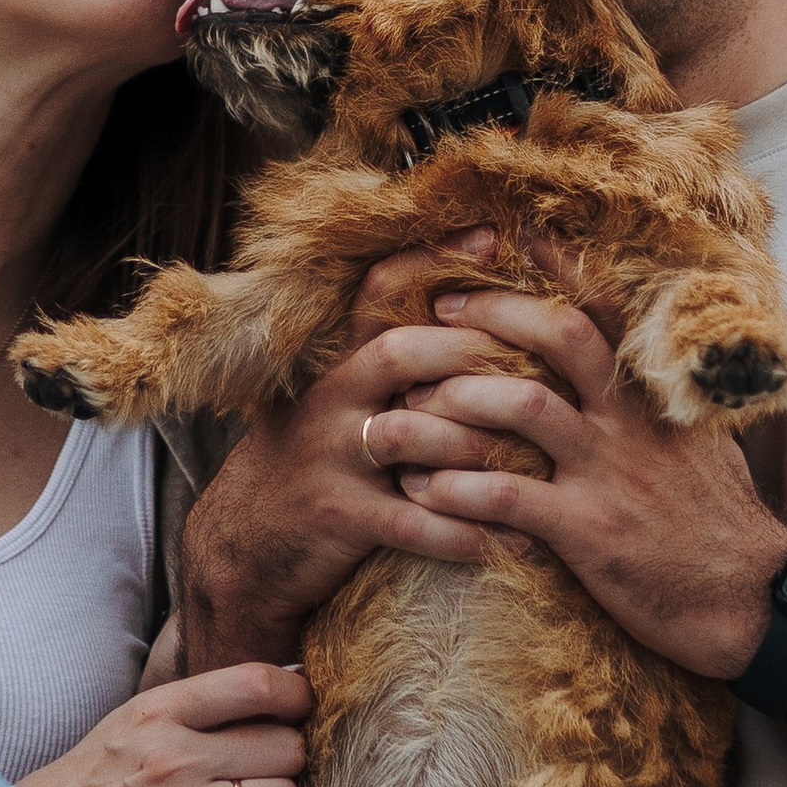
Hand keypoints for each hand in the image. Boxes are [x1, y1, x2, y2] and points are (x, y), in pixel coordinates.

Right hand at [16, 663, 310, 786]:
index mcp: (157, 711)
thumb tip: (268, 693)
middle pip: (282, 744)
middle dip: (289, 756)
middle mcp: (172, 756)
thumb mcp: (127, 725)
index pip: (254, 684)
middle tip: (275, 765)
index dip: (294, 693)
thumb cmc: (84, 786)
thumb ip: (191, 709)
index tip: (300, 704)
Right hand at [175, 235, 536, 670]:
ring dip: (482, 445)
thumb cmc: (308, 465)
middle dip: (474, 351)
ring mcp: (332, 458)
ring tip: (542, 456)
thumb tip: (462, 316)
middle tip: (539, 362)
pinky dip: (466, 533)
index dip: (435, 260)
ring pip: (415, 436)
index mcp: (337, 364)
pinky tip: (515, 540)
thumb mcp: (329, 403)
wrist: (243, 548)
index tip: (495, 238)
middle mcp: (331, 398)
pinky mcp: (339, 518)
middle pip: (403, 352)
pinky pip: (414, 523)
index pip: (381, 291)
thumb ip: (382, 364)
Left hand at [385, 284, 786, 680]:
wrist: (755, 602)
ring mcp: (611, 472)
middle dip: (492, 314)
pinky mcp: (589, 531)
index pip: (607, 311)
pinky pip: (508, 495)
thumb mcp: (704, 445)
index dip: (561, 266)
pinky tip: (420, 490)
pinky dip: (456, 489)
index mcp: (655, 396)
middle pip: (559, 335)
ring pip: (523, 406)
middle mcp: (632, 421)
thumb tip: (646, 372)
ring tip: (408, 405)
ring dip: (456, 399)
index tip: (514, 232)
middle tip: (439, 312)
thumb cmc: (724, 525)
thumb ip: (665, 404)